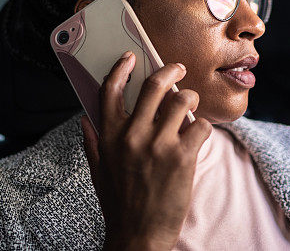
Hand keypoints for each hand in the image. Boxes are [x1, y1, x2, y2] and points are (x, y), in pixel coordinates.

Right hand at [81, 52, 212, 250]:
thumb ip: (93, 143)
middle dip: (171, 71)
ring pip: (183, 101)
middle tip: (179, 69)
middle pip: (154, 85)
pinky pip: (201, 126)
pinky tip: (197, 137)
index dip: (121, 68)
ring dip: (191, 100)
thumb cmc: (120, 204)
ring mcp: (158, 145)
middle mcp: (132, 135)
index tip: (131, 57)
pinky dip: (203, 128)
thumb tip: (86, 119)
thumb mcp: (99, 172)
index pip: (111, 90)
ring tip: (192, 107)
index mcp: (109, 136)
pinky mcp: (183, 157)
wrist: (140, 237)